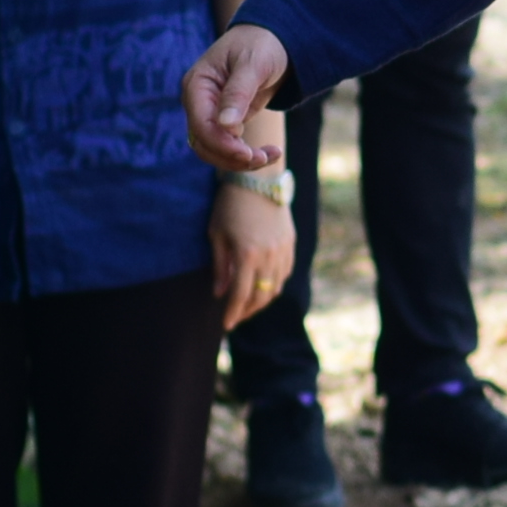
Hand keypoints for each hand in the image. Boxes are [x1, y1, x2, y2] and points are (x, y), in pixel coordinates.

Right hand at [184, 25, 290, 172]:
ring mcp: (210, 112)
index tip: (248, 154)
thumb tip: (227, 125)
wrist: (274, 38)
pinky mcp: (226, 120)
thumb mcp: (253, 64)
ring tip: (271, 156)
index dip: (221, 143)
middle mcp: (198, 101)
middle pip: (203, 142)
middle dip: (231, 156)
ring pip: (214, 148)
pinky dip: (245, 154)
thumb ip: (239, 93)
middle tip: (263, 159)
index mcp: (197, 85)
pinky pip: (229, 144)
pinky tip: (270, 153)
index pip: (200, 124)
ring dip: (239, 160)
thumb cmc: (261, 44)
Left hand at [207, 184, 293, 330]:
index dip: (233, 313)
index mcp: (247, 255)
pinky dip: (274, 284)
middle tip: (235, 319)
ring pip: (276, 286)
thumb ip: (220, 267)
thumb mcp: (217, 235)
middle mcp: (269, 256)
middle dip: (248, 311)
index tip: (225, 325)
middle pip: (261, 296)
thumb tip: (220, 293)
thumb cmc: (229, 206)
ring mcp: (283, 250)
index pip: (241, 295)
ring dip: (262, 301)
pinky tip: (264, 287)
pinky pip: (285, 272)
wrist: (258, 180)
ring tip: (248, 306)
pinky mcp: (290, 243)